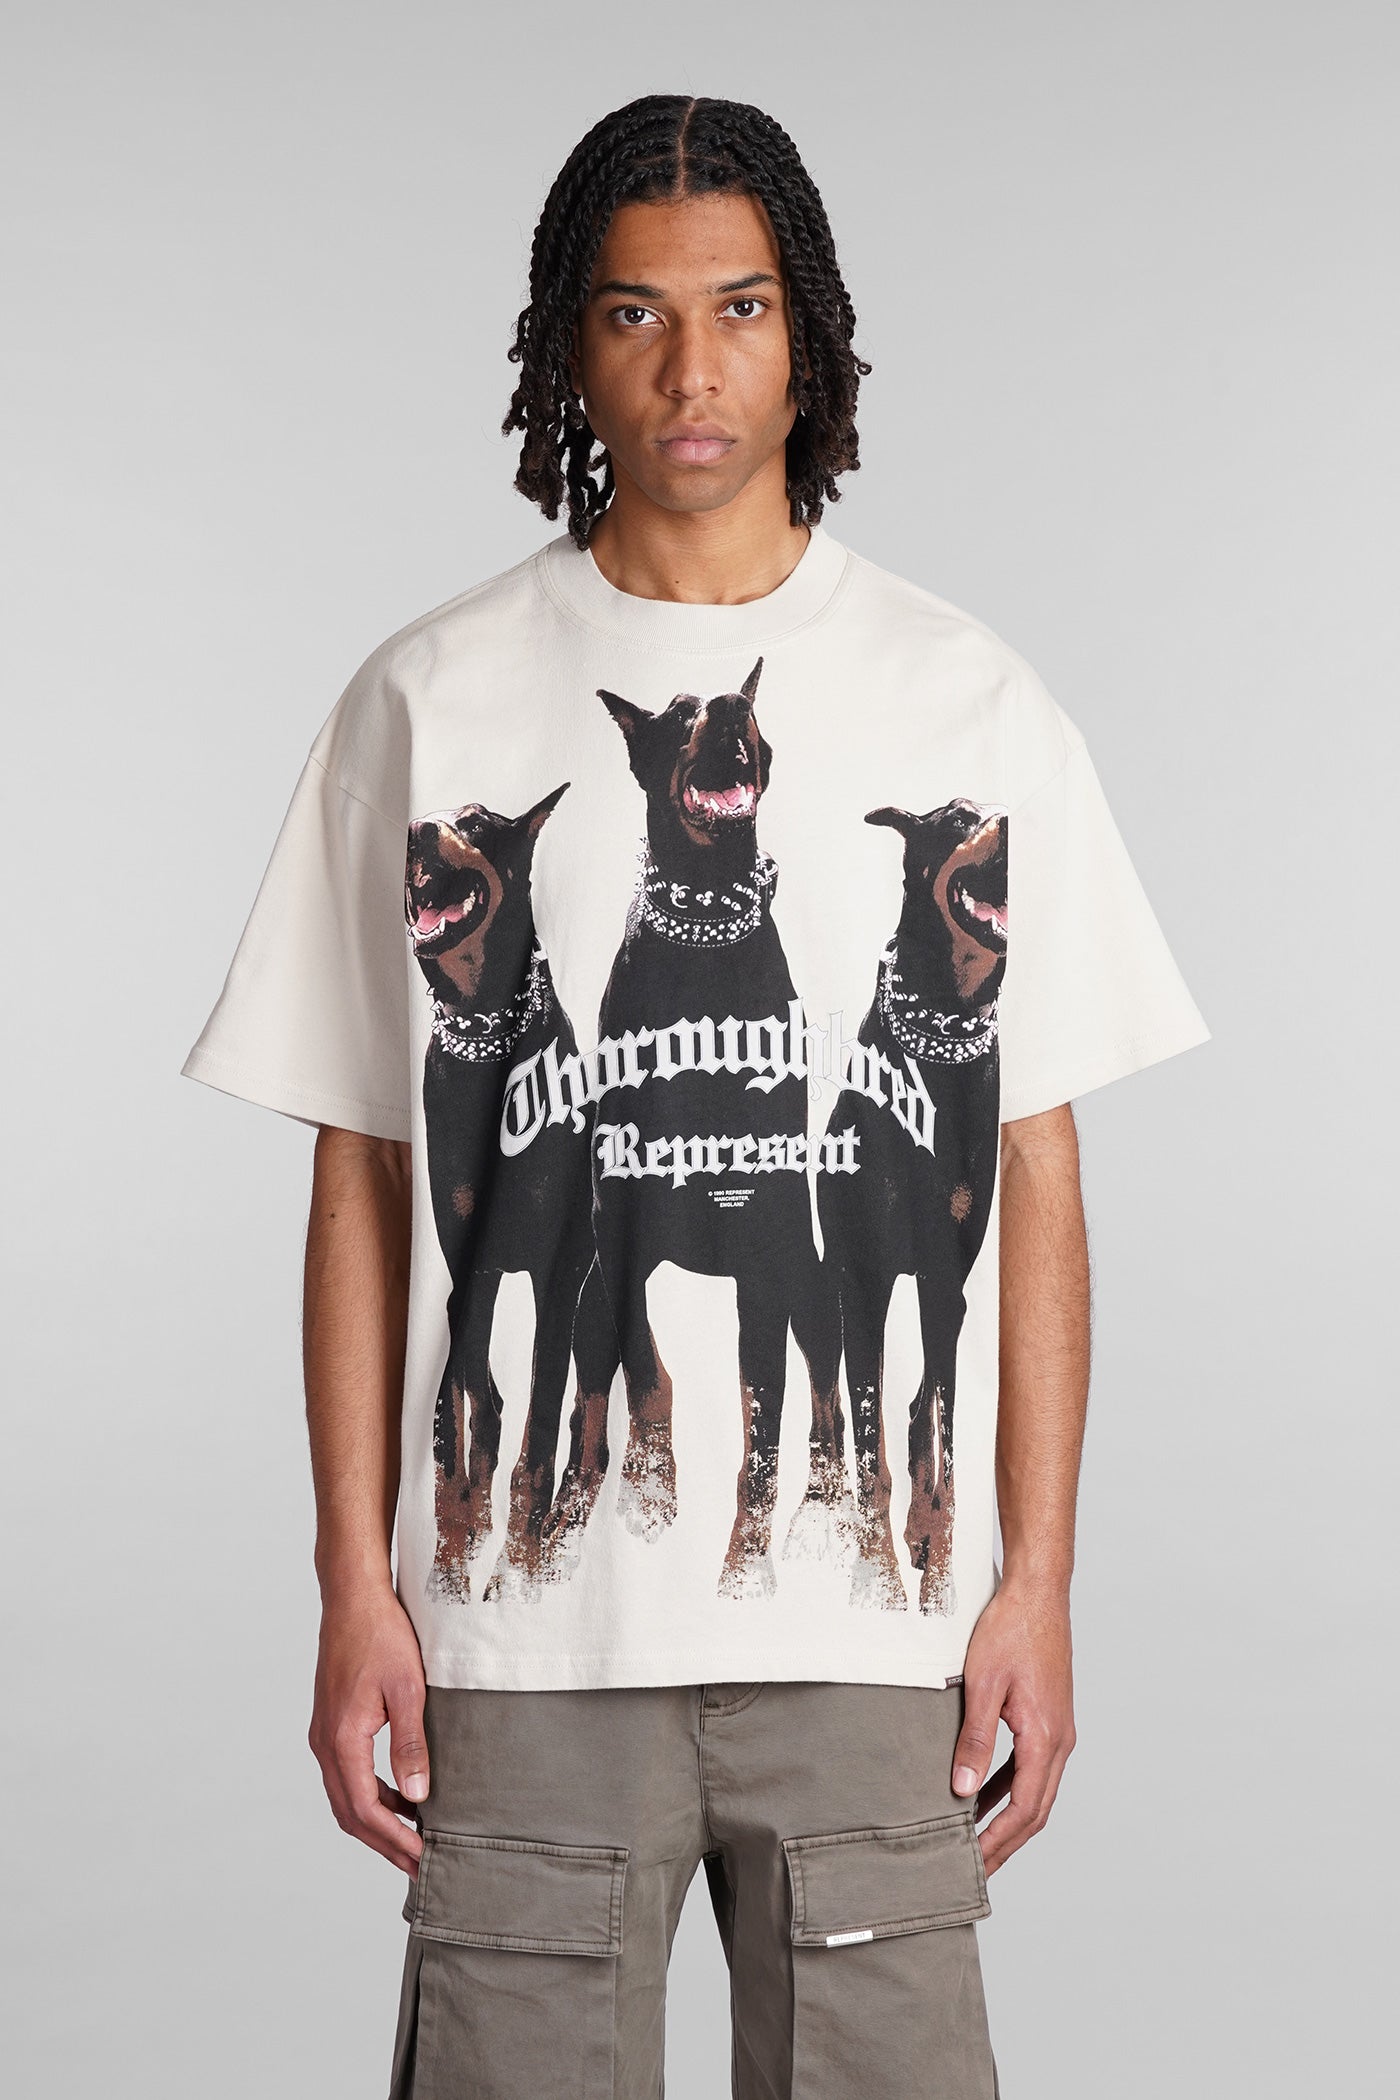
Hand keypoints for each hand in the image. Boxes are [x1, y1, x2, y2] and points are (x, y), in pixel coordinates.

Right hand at [308, 1585, 429, 1875]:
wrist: (353, 1599)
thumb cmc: (381, 1635)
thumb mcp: (408, 1688)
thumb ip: (411, 1744)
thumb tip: (416, 1797)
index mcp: (342, 1739)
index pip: (365, 1809)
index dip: (393, 1840)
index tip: (421, 1858)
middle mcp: (325, 1743)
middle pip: (350, 1813)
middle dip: (384, 1843)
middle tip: (418, 1865)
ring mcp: (324, 1734)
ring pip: (346, 1796)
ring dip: (377, 1821)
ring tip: (413, 1838)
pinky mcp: (331, 1724)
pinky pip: (347, 1774)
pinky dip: (371, 1795)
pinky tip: (400, 1797)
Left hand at [950, 1580, 1075, 1874]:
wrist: (1038, 1592)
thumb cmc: (1011, 1630)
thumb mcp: (983, 1685)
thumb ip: (975, 1740)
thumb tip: (964, 1791)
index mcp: (1046, 1738)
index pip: (1025, 1810)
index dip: (1000, 1842)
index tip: (974, 1866)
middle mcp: (1061, 1741)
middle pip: (1036, 1810)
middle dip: (1005, 1843)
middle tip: (974, 1869)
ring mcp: (1059, 1730)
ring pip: (1036, 1791)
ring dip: (1008, 1818)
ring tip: (975, 1840)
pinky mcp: (1049, 1718)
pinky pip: (1031, 1767)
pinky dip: (1009, 1788)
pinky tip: (983, 1795)